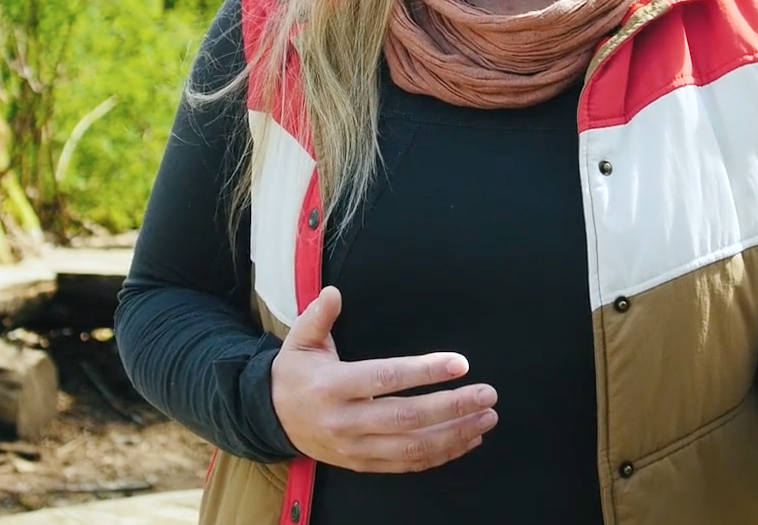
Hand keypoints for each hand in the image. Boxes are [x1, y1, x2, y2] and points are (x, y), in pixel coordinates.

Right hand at [270, 285, 497, 472]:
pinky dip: (441, 454)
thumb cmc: (295, 374)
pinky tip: (467, 440)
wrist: (270, 418)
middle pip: (407, 418)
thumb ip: (318, 316)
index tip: (461, 363)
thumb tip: (334, 293)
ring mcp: (354, 447)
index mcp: (332, 386)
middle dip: (452, 407)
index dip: (425, 371)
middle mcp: (345, 421)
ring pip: (412, 447)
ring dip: (455, 434)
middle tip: (487, 394)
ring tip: (486, 418)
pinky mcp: (362, 464)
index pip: (386, 379)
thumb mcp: (299, 341)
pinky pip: (408, 464)